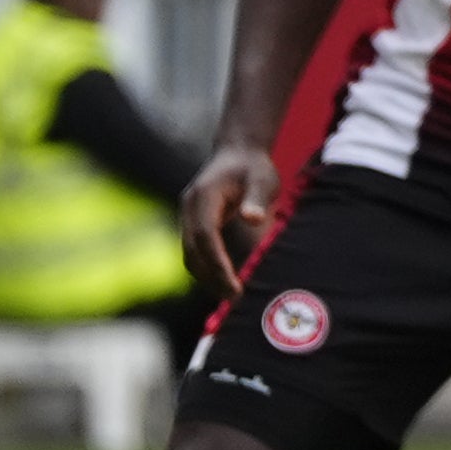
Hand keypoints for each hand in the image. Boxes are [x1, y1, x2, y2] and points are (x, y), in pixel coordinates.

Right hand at [183, 143, 280, 291]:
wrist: (238, 152)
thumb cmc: (253, 167)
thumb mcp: (262, 178)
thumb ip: (257, 198)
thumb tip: (253, 219)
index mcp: (203, 197)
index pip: (205, 236)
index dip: (217, 262)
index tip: (233, 283)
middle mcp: (189, 208)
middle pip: (192, 251)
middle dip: (211, 276)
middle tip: (235, 297)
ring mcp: (187, 217)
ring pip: (190, 255)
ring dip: (207, 277)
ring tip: (231, 295)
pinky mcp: (193, 224)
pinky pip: (195, 252)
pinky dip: (207, 268)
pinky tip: (225, 282)